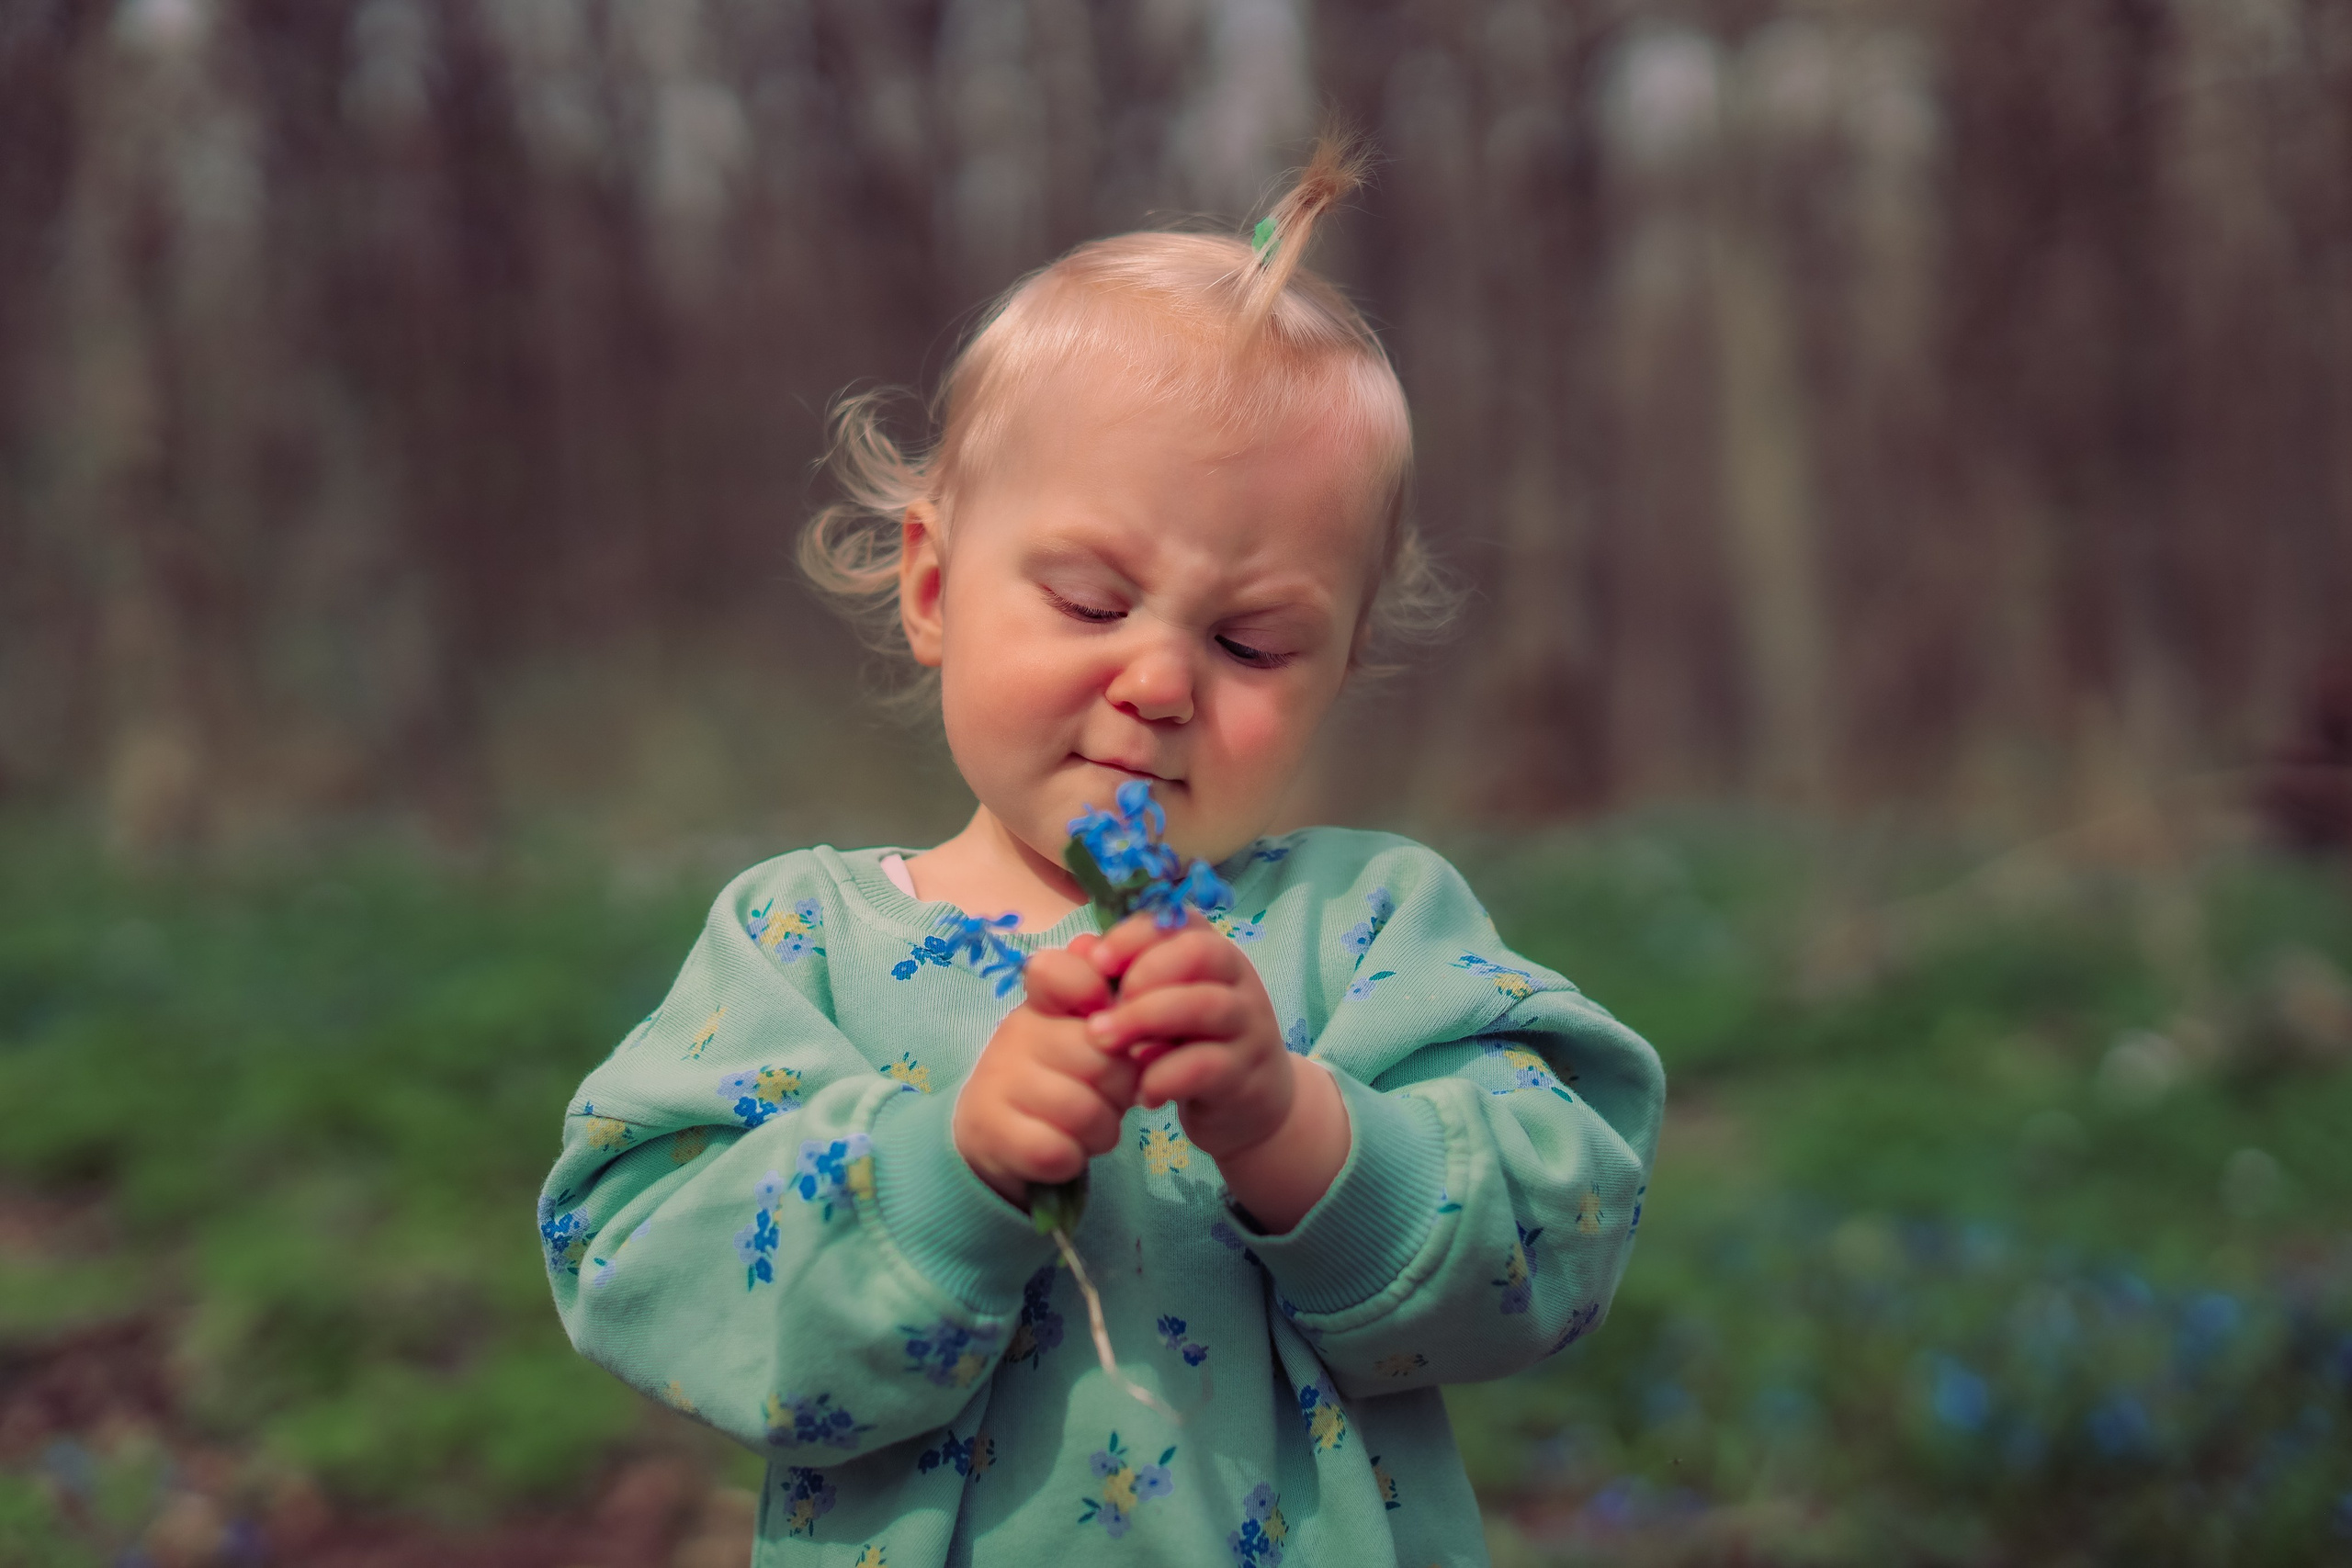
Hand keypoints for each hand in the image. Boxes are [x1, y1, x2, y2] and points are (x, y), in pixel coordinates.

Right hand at [952, 937, 1138, 1205]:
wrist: (992, 1132)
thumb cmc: (1057, 1077)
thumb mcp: (1083, 1037)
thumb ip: (1114, 1013)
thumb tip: (1148, 1021)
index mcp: (1042, 1002)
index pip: (1063, 972)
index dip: (1098, 998)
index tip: (1108, 1031)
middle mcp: (1015, 1033)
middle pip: (1101, 1059)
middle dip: (1122, 1090)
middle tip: (1110, 1098)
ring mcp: (998, 1082)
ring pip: (1083, 1112)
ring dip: (1101, 1131)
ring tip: (1091, 1128)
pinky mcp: (993, 1132)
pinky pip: (1058, 1152)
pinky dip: (1073, 1159)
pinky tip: (1065, 1151)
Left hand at [1083, 912, 1349, 1231]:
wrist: (1246, 1105)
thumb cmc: (1189, 1044)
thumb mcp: (1156, 1006)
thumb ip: (1117, 976)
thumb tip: (1078, 950)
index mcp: (1213, 952)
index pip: (1180, 920)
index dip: (1134, 935)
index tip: (1097, 962)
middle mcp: (1238, 980)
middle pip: (1200, 952)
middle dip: (1143, 974)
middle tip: (1102, 1009)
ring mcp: (1249, 1026)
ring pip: (1207, 1005)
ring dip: (1145, 1020)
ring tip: (1104, 1041)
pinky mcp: (1247, 1074)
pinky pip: (1208, 1066)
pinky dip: (1165, 1077)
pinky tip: (1142, 1092)